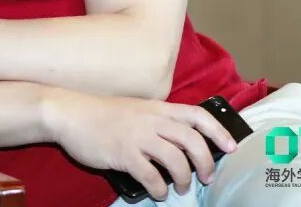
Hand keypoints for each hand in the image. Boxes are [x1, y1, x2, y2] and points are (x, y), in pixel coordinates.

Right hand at [42, 90, 237, 201]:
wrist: (68, 113)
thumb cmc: (100, 113)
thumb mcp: (134, 110)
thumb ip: (155, 121)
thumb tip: (178, 143)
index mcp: (157, 108)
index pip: (197, 115)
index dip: (218, 131)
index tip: (231, 147)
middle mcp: (152, 120)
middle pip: (193, 140)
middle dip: (206, 162)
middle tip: (205, 177)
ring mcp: (137, 136)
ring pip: (176, 159)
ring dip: (184, 178)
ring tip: (182, 187)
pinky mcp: (123, 153)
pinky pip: (151, 175)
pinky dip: (159, 189)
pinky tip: (157, 192)